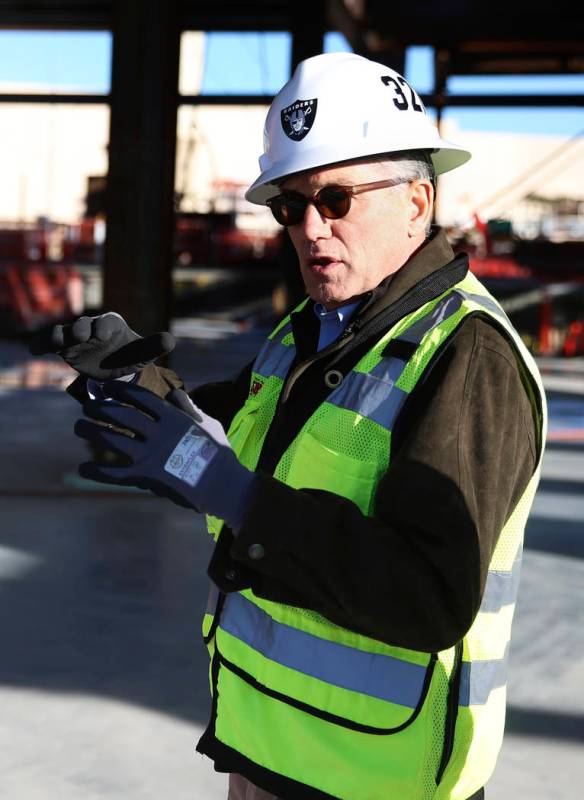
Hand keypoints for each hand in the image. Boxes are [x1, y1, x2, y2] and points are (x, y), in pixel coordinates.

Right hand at [29, 312, 174, 379]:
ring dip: (59, 336)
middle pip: (83, 324)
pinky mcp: (63, 348)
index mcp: (112, 324)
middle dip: (81, 329)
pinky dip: (41, 345)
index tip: (102, 335)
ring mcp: (75, 337)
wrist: (113, 367)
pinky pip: (50, 344)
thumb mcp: (142, 353)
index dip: (104, 327)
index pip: (108, 322)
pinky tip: (33, 350)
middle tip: (80, 336)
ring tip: (56, 344)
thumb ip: (153, 346)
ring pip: (64, 333)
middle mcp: (91, 327)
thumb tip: (170, 340)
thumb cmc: (129, 355)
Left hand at [74, 382, 255, 526]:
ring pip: (113, 440)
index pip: (141, 397)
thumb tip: (174, 392)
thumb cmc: (218, 452)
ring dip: (92, 432)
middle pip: (121, 416)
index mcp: (173, 417)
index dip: (121, 390)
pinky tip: (83, 468)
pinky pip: (115, 474)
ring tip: (79, 426)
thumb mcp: (207, 423)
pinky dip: (97, 472)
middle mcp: (158, 433)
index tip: (108, 387)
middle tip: (87, 405)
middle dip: (101, 408)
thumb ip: (188, 408)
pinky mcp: (146, 477)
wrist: (222, 485)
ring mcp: (150, 456)